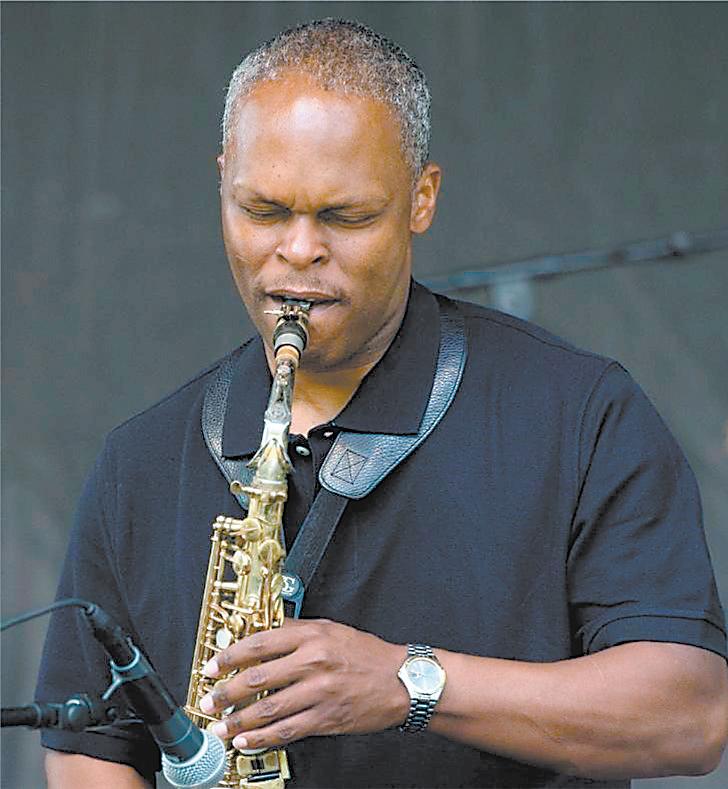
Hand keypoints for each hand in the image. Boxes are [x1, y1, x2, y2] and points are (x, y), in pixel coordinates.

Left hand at [198, 618, 409, 749]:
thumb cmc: (367, 654)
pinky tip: (247, 740)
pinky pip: (287, 730)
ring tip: (221, 725)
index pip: (260, 643)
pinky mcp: (326, 718)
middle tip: (210, 699)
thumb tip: (263, 632)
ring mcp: (320, 692)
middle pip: (258, 677)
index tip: (213, 665)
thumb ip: (297, 630)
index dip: (231, 655)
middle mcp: (314, 661)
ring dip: (238, 719)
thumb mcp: (332, 629)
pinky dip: (262, 737)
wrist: (401, 680)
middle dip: (227, 691)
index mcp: (312, 635)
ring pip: (268, 708)